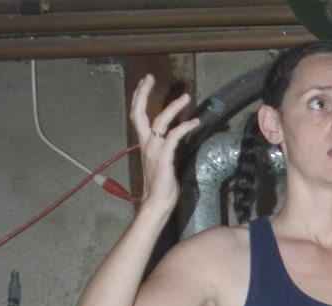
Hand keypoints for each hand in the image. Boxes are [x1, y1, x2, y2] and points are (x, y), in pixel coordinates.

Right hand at [130, 74, 199, 209]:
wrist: (157, 203)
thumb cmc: (161, 187)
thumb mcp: (162, 163)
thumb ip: (165, 150)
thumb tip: (173, 142)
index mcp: (144, 144)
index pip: (137, 116)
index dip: (138, 97)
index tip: (143, 83)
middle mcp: (147, 144)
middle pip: (139, 112)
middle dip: (143, 93)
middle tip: (150, 77)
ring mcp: (154, 150)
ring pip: (160, 121)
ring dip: (173, 107)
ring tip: (186, 97)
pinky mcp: (164, 158)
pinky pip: (173, 137)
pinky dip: (184, 127)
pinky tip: (194, 122)